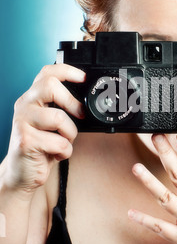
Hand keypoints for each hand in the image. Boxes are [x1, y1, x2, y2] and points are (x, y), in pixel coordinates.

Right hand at [3, 64, 85, 194]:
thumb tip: (87, 103)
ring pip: (59, 117)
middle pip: (50, 86)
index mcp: (32, 98)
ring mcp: (22, 122)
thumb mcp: (51, 123)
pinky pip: (59, 142)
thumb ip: (62, 109)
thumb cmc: (41, 146)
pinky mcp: (25, 141)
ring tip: (63, 141)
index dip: (67, 71)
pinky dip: (65, 151)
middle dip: (72, 102)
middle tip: (79, 115)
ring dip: (70, 134)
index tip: (83, 77)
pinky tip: (56, 153)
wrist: (21, 173)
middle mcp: (24, 105)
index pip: (47, 72)